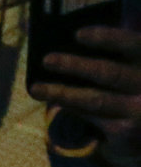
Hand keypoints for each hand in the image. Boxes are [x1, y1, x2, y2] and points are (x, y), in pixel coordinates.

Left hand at [34, 24, 140, 146]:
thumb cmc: (138, 91)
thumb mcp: (137, 70)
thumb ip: (123, 59)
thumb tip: (78, 43)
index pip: (134, 44)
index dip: (108, 37)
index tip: (78, 34)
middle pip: (109, 73)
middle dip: (75, 66)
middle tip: (47, 60)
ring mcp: (139, 111)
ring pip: (94, 99)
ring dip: (62, 93)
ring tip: (37, 88)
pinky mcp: (126, 132)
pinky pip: (91, 116)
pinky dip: (72, 108)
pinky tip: (56, 102)